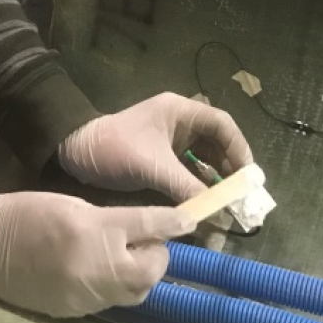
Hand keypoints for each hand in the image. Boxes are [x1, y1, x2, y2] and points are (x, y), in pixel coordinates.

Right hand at [0, 191, 192, 316]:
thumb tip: (143, 232)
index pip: (149, 226)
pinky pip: (111, 302)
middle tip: (145, 241)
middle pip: (152, 267)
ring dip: (140, 275)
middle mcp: (99, 266)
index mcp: (97, 229)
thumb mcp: (74, 205)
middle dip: (156, 254)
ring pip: (137, 292)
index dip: (172, 222)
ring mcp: (89, 294)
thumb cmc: (29, 213)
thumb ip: (111, 219)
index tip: (189, 221)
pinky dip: (115, 287)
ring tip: (125, 258)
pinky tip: (100, 272)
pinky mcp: (77, 311)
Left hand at [57, 92, 251, 202]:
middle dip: (230, 168)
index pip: (222, 125)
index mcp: (180, 111)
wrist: (75, 153)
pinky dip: (198, 184)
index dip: (239, 149)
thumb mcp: (153, 168)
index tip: (248, 177)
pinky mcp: (161, 157)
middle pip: (216, 143)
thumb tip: (218, 211)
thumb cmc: (113, 149)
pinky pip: (188, 169)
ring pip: (203, 158)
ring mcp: (170, 140)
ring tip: (226, 203)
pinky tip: (205, 202)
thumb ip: (187, 187)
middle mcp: (179, 122)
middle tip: (241, 196)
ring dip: (215, 179)